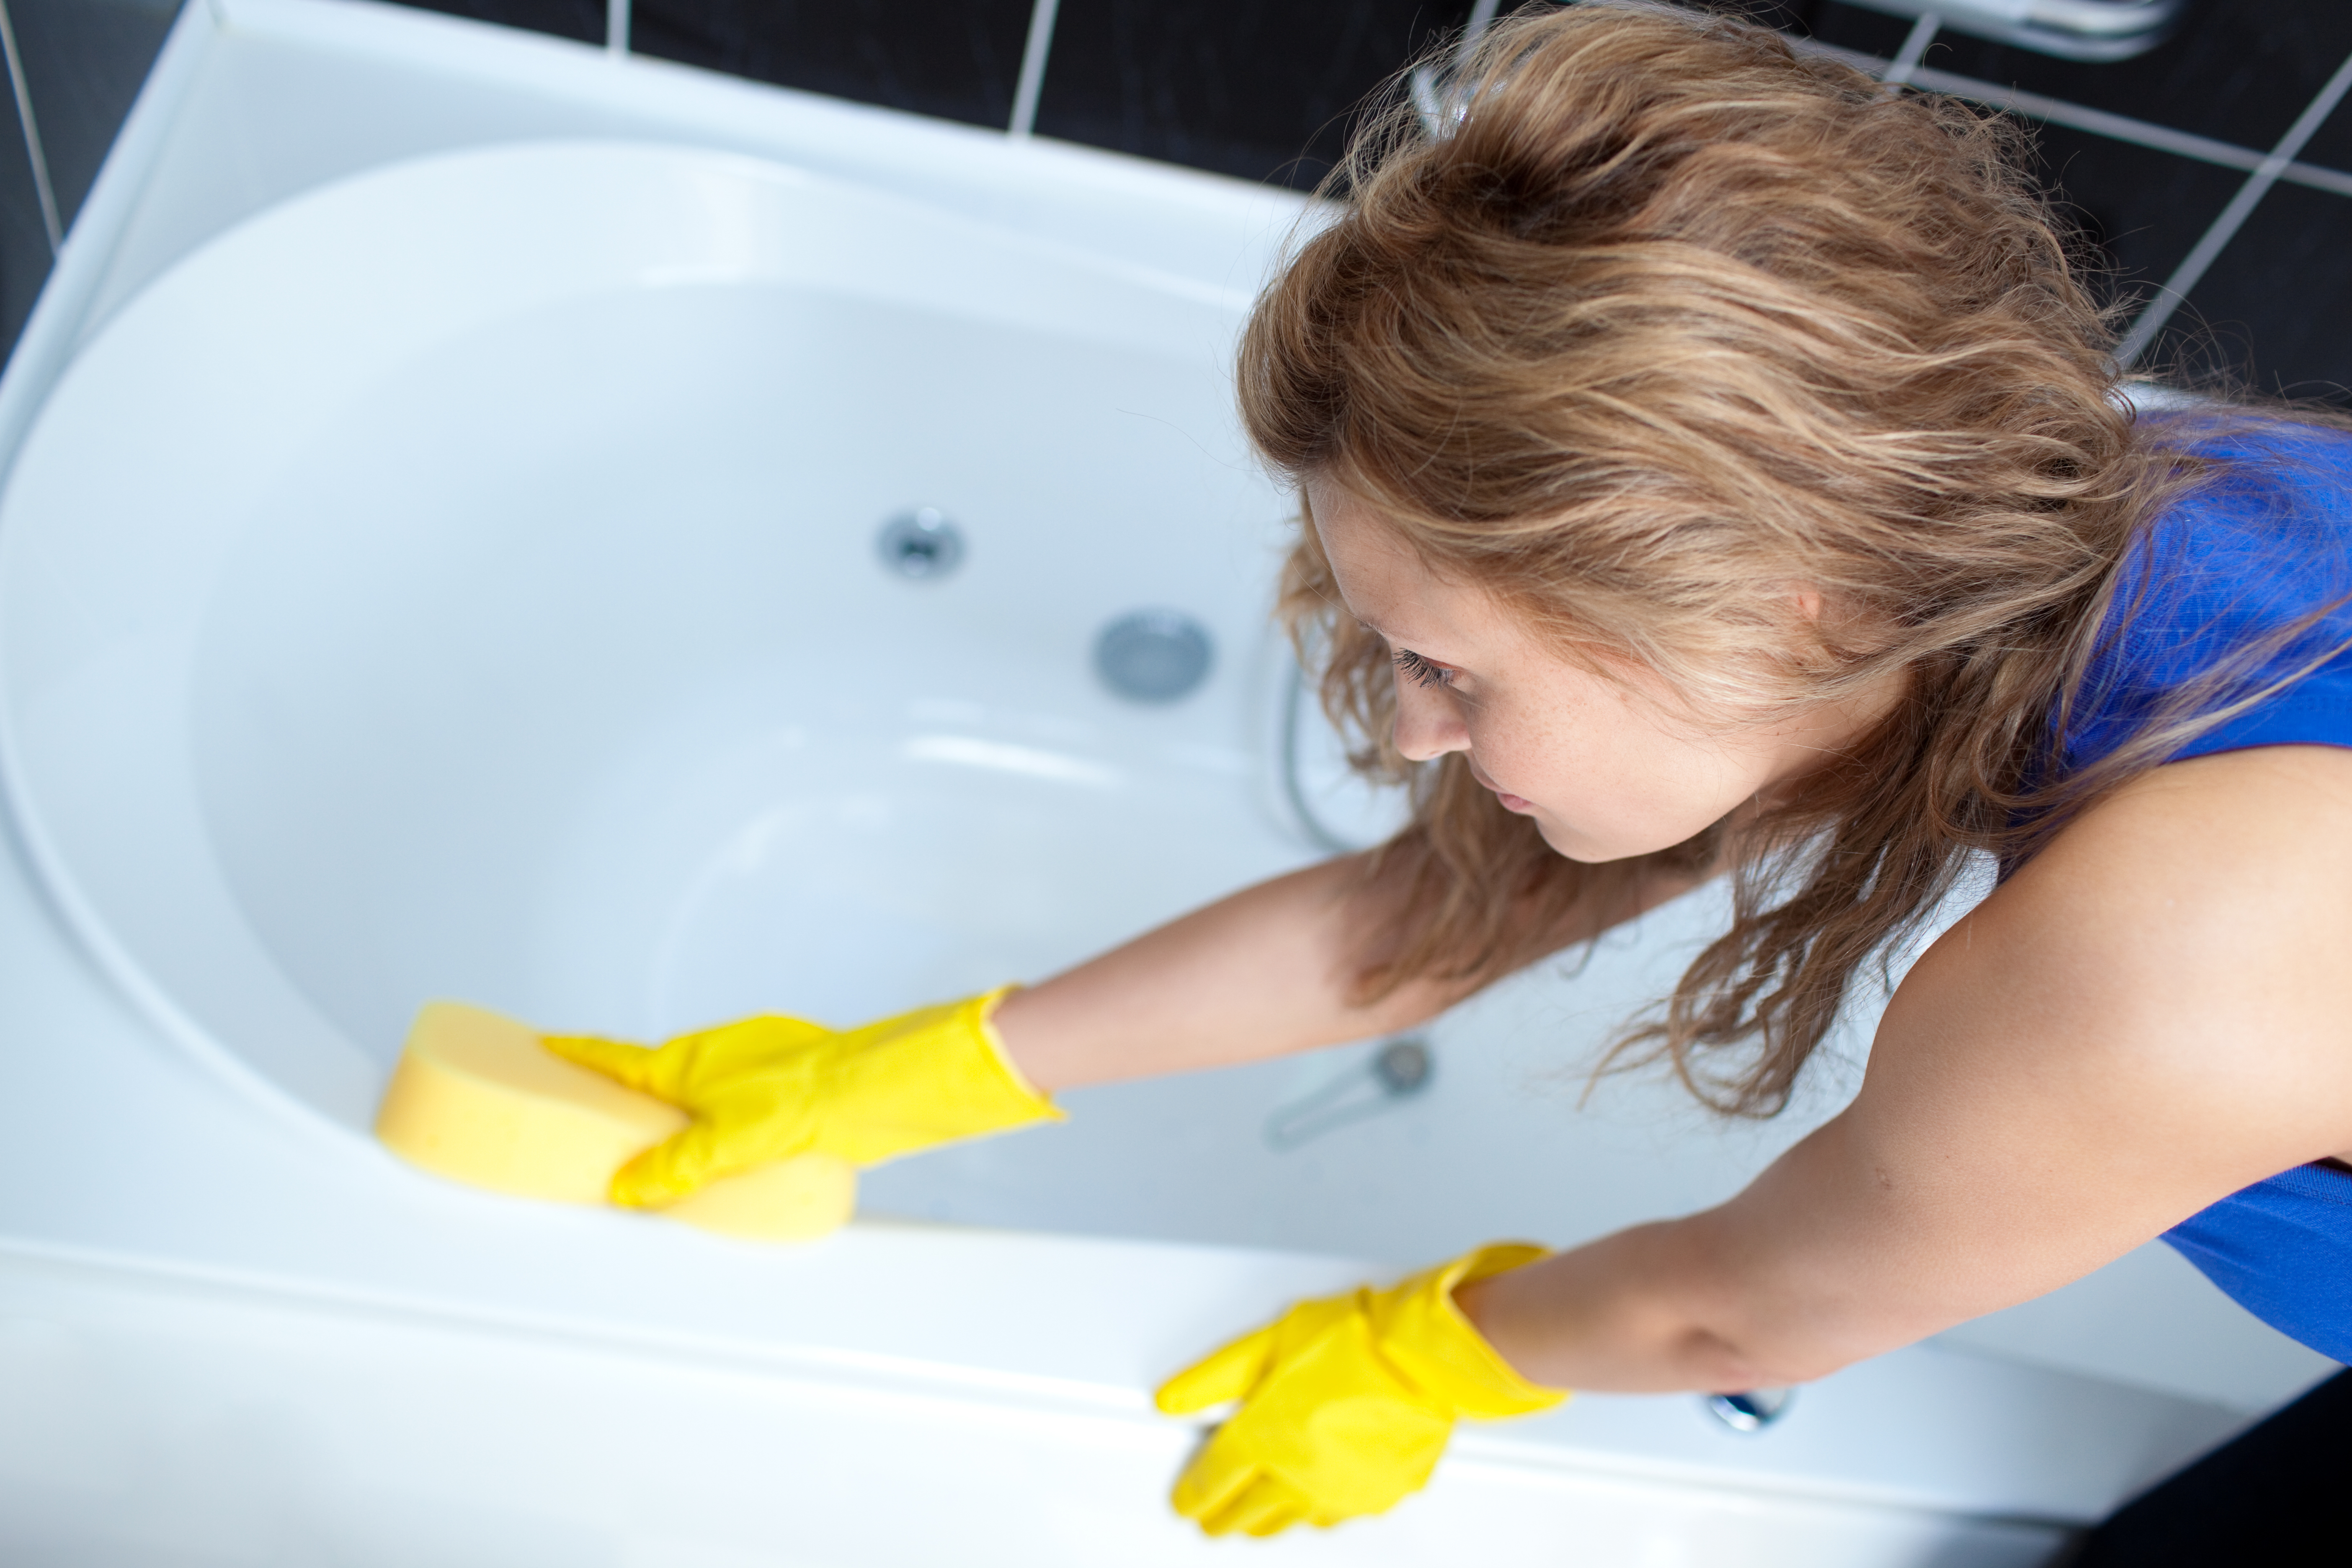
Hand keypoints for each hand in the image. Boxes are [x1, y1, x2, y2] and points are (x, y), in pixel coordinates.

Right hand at [543, 987, 1059, 1206]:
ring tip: (656, 1144)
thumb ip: (677, 1166)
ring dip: (675, 1111)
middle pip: (654, 1073)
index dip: (578, 1055)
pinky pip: (732, 1101)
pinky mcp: (786, 1083)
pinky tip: (727, 1148)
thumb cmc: (810, 1100)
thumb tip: (629, 1188)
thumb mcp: (728, 1143)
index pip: (616, 1058)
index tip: (545, 1045)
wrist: (879, 1085)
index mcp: (689, 1062)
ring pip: (696, 1089)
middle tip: (595, 1111)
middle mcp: (717, 1057)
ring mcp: (753, 1067)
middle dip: (623, 1091)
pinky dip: (716, 1121)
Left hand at [1154, 1244, 1567, 1535]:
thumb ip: (1217, 1376)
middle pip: (1247, 1509)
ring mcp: (1340, 1491)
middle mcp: (1299, 1475)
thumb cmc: (1356, 1339)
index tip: (1184, 1500)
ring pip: (1289, 1521)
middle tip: (1209, 1519)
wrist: (1422, 1357)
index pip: (1214, 1479)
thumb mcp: (1271, 1341)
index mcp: (1265, 1437)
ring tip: (1251, 1524)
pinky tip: (1308, 1511)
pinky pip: (1333, 1516)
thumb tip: (1171, 1399)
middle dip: (1223, 1516)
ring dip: (1264, 1523)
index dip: (1193, 1492)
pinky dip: (1312, 1515)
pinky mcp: (1377, 1495)